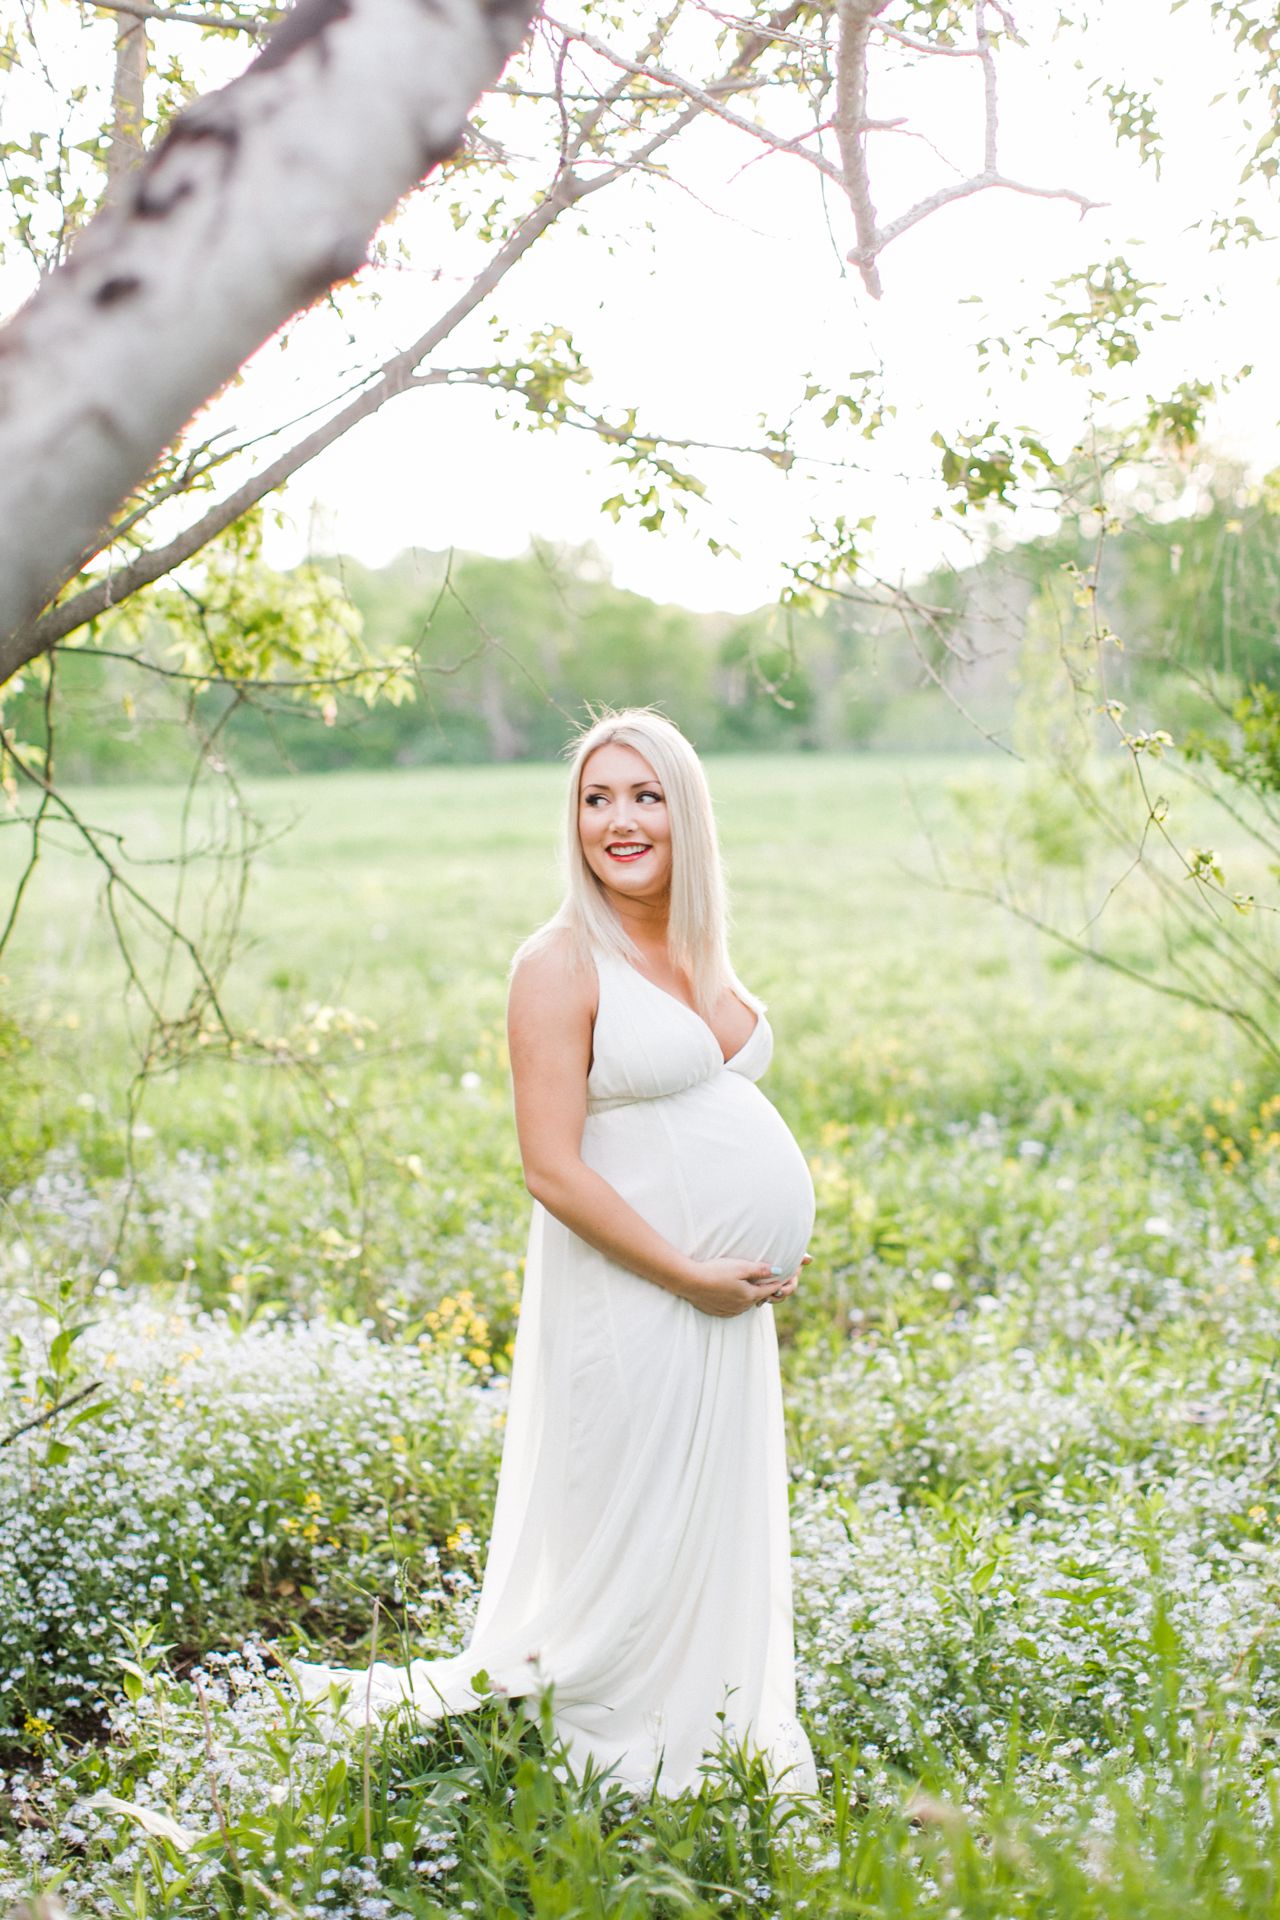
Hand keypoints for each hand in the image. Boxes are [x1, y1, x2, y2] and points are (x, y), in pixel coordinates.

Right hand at [683, 1254, 809, 1318]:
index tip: (783, 1277)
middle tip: (763, 1279)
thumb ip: (760, 1270)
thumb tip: (778, 1270)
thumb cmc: (715, 1271)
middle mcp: (741, 1307)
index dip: (777, 1282)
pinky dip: (735, 1301)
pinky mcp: (718, 1312)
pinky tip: (729, 1292)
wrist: (690, 1281)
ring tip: (745, 1285)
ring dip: (747, 1295)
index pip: (769, 1290)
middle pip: (757, 1297)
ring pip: (744, 1304)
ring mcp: (729, 1311)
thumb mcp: (740, 1266)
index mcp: (749, 1295)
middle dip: (761, 1289)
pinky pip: (732, 1308)